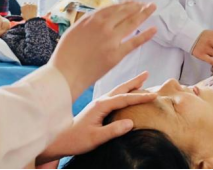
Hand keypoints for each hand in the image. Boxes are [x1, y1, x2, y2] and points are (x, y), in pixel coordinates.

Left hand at [37, 72, 155, 165]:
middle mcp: (100, 101)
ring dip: (129, 85)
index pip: (124, 99)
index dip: (140, 97)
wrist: (59, 139)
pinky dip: (123, 92)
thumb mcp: (95, 138)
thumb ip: (112, 131)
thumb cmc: (76, 139)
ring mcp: (98, 103)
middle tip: (147, 73)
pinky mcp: (96, 108)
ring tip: (140, 80)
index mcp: (100, 106)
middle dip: (135, 82)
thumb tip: (131, 122)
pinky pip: (113, 96)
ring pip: (117, 91)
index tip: (153, 95)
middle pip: (121, 88)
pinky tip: (125, 94)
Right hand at [50, 2, 156, 100]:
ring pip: (132, 23)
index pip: (113, 7)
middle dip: (138, 6)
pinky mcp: (116, 55)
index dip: (125, 4)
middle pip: (125, 12)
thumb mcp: (74, 30)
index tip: (133, 2)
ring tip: (153, 7)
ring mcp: (110, 39)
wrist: (65, 73)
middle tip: (147, 3)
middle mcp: (102, 25)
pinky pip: (134, 42)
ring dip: (144, 14)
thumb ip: (88, 23)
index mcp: (91, 18)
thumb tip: (99, 19)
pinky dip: (146, 35)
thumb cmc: (65, 54)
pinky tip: (154, 29)